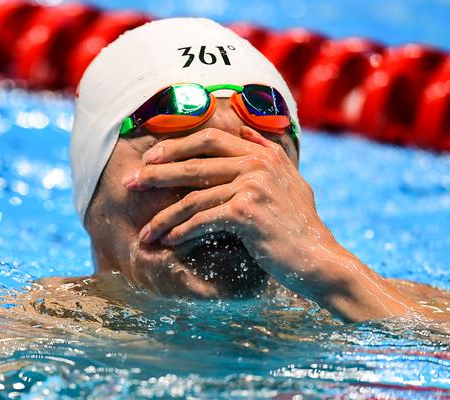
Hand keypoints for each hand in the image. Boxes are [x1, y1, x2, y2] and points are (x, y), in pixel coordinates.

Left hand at [121, 127, 419, 320]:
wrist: (319, 259)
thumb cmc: (299, 226)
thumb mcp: (288, 181)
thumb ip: (266, 154)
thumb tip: (246, 130)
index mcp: (263, 153)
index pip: (210, 137)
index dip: (176, 145)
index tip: (151, 156)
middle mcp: (257, 163)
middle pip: (194, 162)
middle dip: (157, 172)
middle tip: (130, 182)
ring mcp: (253, 185)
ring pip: (194, 197)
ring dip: (164, 216)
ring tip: (145, 231)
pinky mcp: (247, 212)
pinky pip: (203, 220)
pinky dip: (182, 232)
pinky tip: (168, 242)